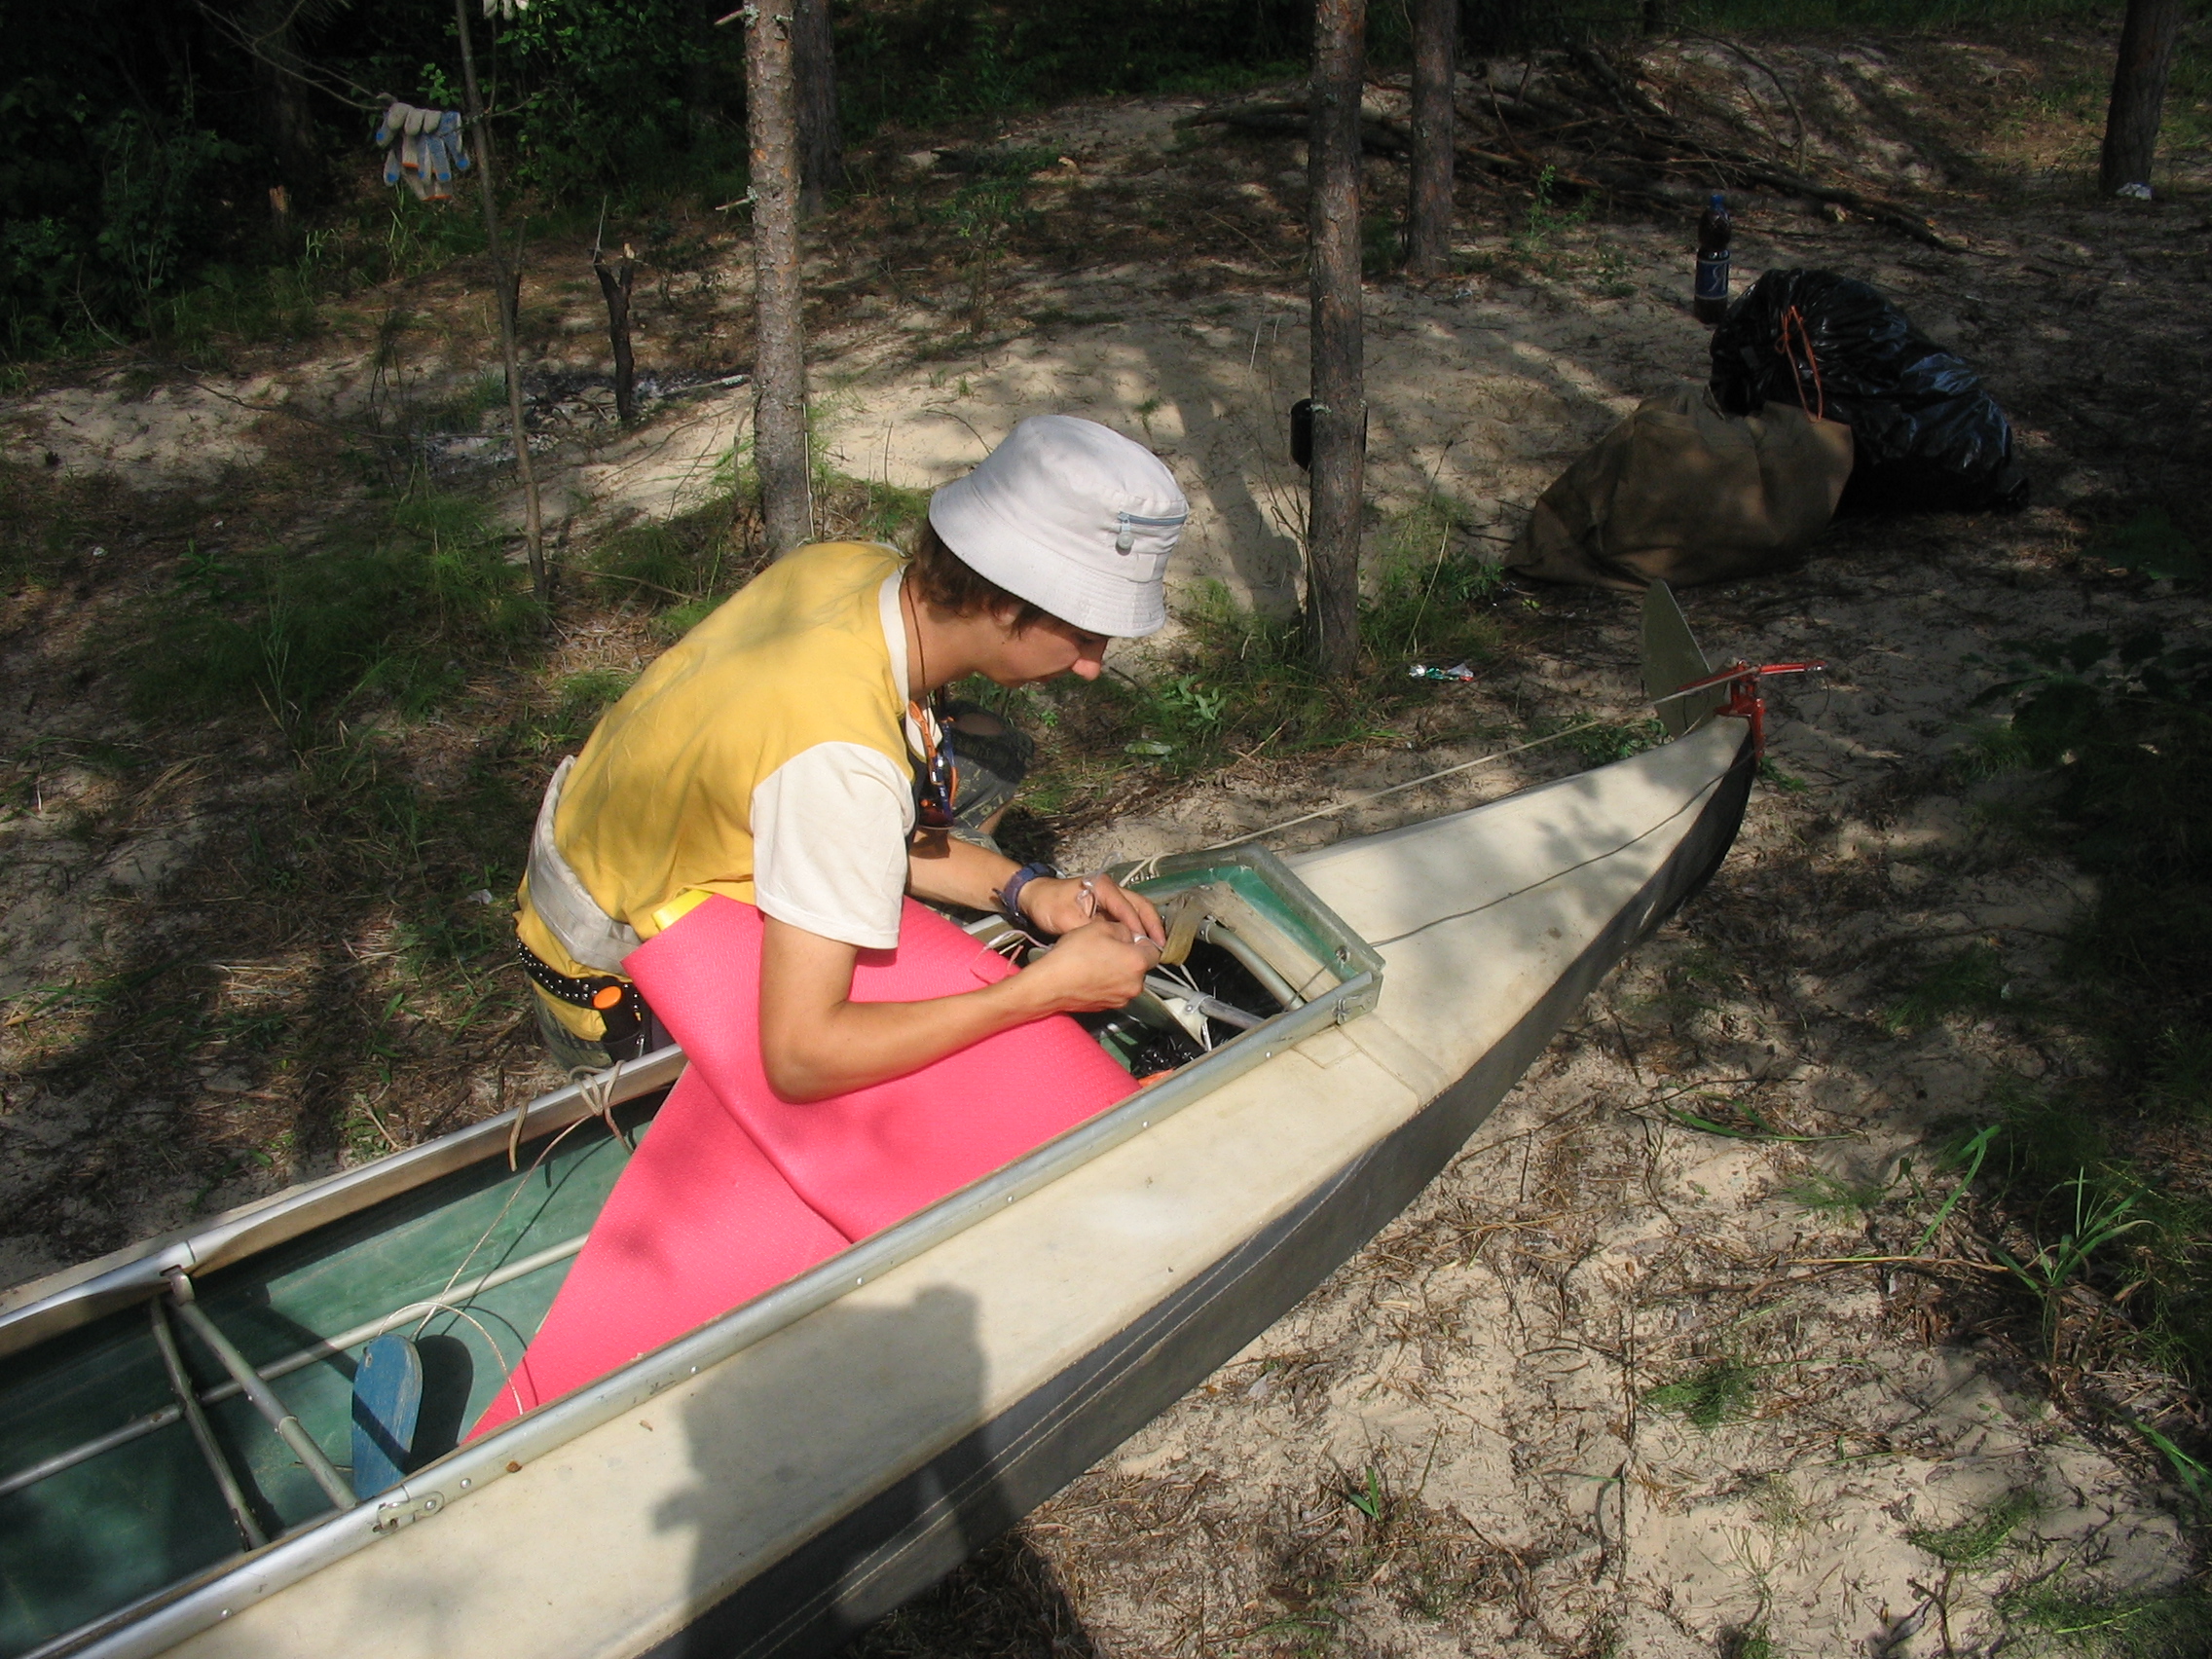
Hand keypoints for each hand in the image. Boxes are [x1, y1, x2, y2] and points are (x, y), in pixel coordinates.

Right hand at [1016, 917, 1156, 1012]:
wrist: (1050, 984)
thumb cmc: (1072, 956)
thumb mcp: (1100, 928)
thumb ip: (1123, 928)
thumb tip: (1129, 934)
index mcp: (1137, 963)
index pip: (1154, 950)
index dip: (1142, 940)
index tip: (1130, 936)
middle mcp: (1134, 985)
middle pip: (1140, 966)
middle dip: (1128, 955)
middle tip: (1108, 946)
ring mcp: (1121, 998)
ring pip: (1127, 979)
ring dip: (1117, 969)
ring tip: (1096, 960)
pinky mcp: (1108, 1007)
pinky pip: (1114, 990)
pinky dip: (1107, 982)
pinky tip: (1090, 973)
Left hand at [1020, 872, 1164, 945]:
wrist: (1033, 898)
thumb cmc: (1047, 905)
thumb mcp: (1066, 920)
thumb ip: (1090, 931)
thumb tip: (1112, 946)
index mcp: (1103, 886)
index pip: (1127, 907)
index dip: (1138, 928)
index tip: (1146, 946)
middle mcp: (1111, 889)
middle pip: (1141, 905)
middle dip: (1153, 925)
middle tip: (1161, 946)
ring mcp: (1110, 898)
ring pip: (1137, 911)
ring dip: (1147, 928)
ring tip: (1155, 948)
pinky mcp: (1107, 908)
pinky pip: (1127, 918)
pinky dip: (1137, 930)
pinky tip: (1140, 946)